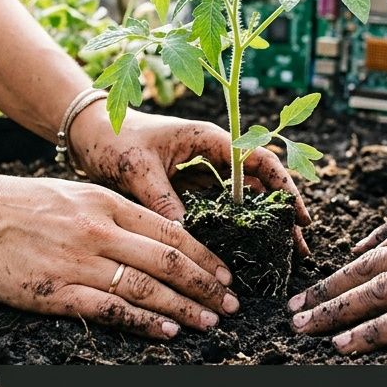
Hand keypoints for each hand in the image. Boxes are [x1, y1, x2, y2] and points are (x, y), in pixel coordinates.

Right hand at [0, 173, 240, 339]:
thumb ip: (108, 213)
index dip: (203, 255)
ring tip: (210, 321)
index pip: (169, 230)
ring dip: (184, 307)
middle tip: (231, 303)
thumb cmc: (12, 204)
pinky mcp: (57, 291)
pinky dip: (144, 322)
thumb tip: (150, 235)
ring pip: (147, 286)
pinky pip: (112, 308)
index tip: (225, 273)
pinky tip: (167, 332)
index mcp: (103, 202)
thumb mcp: (70, 194)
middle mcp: (98, 230)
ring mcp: (79, 262)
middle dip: (206, 284)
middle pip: (168, 259)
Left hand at [70, 106, 311, 253]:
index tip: (297, 215)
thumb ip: (162, 198)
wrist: (87, 133)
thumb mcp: (136, 168)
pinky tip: (244, 250)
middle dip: (281, 212)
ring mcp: (201, 172)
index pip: (258, 159)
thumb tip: (184, 233)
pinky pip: (217, 209)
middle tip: (299, 245)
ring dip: (261, 223)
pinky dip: (233, 227)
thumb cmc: (112, 139)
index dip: (282, 186)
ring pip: (241, 199)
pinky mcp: (188, 189)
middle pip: (258, 182)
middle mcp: (211, 154)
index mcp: (206, 138)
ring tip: (282, 253)